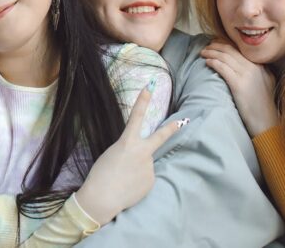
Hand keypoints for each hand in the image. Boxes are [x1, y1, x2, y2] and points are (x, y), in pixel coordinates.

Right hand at [74, 85, 183, 224]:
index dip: (143, 101)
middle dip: (171, 128)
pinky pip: (145, 178)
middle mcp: (142, 153)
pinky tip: (129, 187)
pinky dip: (138, 182)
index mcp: (127, 143)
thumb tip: (141, 158)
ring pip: (146, 165)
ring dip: (137, 170)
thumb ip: (129, 151)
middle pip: (160, 137)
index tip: (150, 86)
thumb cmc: (101, 174)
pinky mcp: (151, 181)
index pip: (136, 117)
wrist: (102, 198)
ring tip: (124, 179)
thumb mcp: (112, 154)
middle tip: (183, 121)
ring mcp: (149, 167)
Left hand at [201, 40, 279, 136]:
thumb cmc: (264, 108)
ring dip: (212, 52)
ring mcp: (247, 75)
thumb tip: (246, 65)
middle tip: (208, 45)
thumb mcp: (267, 84)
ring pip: (225, 57)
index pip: (241, 50)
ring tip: (203, 52)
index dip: (227, 44)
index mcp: (262, 66)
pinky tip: (207, 62)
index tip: (217, 43)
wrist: (268, 123)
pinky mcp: (239, 84)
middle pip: (232, 50)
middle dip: (217, 45)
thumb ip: (259, 72)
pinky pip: (223, 68)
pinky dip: (213, 62)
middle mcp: (255, 67)